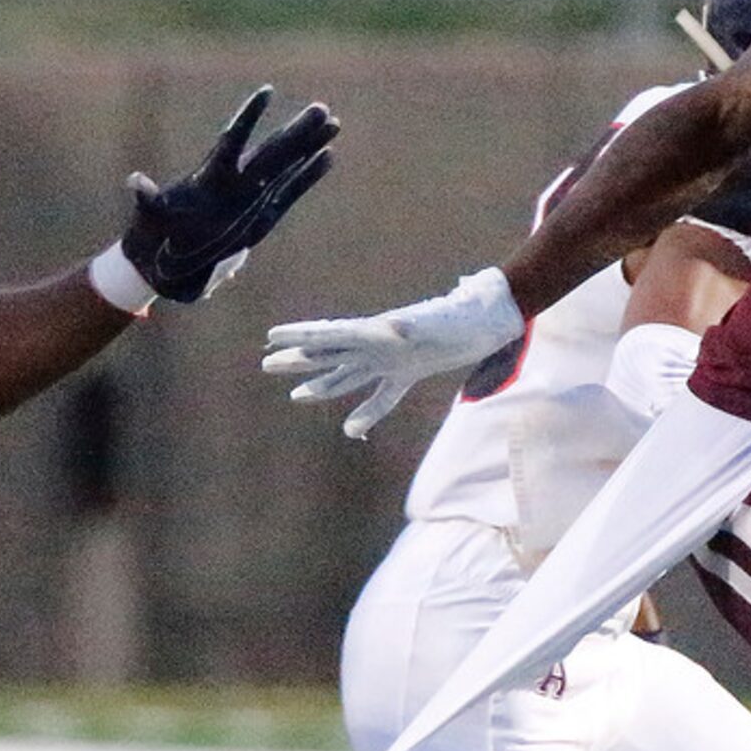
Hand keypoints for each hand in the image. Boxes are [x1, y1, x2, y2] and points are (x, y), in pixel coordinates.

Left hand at [107, 87, 338, 305]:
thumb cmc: (153, 237)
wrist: (162, 263)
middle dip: (296, 131)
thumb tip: (136, 182)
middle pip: (270, 152)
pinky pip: (290, 193)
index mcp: (210, 179)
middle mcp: (234, 184)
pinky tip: (327, 156)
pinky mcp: (261, 217)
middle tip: (322, 107)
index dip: (248, 118)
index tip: (267, 91)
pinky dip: (308, 176)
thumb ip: (148, 200)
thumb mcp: (150, 218)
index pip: (233, 142)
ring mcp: (250, 198)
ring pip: (285, 166)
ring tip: (334, 122)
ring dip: (308, 146)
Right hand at [262, 268, 524, 437]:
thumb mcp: (433, 323)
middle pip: (329, 354)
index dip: (300, 336)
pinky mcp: (408, 372)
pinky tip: (352, 431)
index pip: (330, 334)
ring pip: (348, 376)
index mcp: (375, 331)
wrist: (484, 322)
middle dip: (298, 361)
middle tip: (266, 363)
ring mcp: (391, 360)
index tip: (271, 336)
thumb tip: (391, 329)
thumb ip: (411, 328)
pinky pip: (381, 396)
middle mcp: (377, 345)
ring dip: (322, 385)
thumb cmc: (459, 319)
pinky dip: (367, 412)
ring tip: (295, 397)